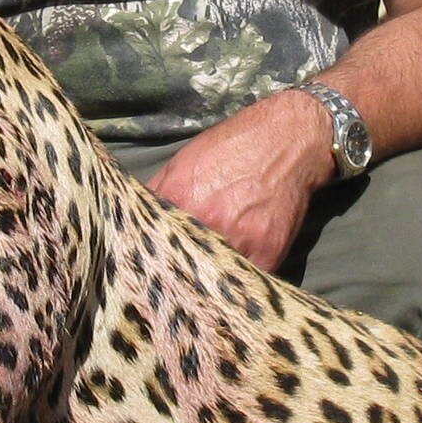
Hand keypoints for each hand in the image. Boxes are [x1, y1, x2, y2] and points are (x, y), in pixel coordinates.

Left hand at [146, 92, 338, 271]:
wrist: (289, 140)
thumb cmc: (234, 146)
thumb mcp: (183, 162)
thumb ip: (156, 192)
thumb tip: (132, 217)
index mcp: (181, 198)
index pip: (152, 240)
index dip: (151, 254)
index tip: (151, 263)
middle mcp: (209, 221)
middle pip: (181, 264)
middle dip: (177, 271)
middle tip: (175, 278)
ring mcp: (240, 240)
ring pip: (212, 278)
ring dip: (206, 281)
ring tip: (202, 281)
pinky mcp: (268, 253)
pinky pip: (245, 282)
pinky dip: (237, 282)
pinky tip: (231, 277)